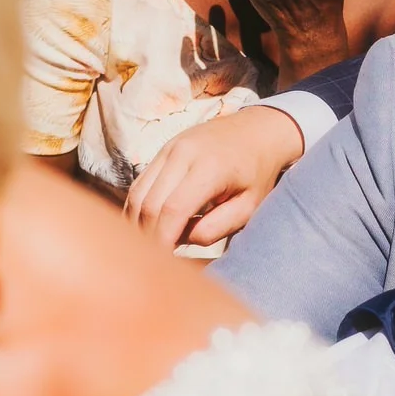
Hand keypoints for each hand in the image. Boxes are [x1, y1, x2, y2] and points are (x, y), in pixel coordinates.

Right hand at [126, 105, 303, 247]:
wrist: (257, 131)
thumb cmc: (257, 174)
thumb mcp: (249, 206)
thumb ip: (217, 228)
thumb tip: (181, 240)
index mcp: (210, 167)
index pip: (173, 210)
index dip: (162, 240)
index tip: (162, 264)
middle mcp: (183, 153)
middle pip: (149, 204)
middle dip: (148, 236)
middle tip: (155, 261)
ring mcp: (169, 149)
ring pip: (137, 194)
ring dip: (138, 224)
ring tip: (149, 248)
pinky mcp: (162, 150)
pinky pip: (140, 184)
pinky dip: (139, 209)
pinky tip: (148, 228)